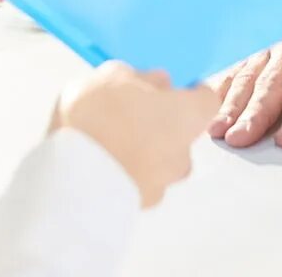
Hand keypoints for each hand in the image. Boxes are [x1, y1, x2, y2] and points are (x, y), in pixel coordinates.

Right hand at [54, 62, 219, 207]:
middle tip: (124, 112)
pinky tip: (100, 164)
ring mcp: (165, 181)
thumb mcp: (111, 77)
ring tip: (106, 140)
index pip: (206, 99)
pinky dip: (127, 172)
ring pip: (160, 159)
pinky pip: (141, 181)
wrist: (75, 180)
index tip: (166, 88)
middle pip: (180, 131)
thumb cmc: (99, 118)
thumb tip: (155, 82)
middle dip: (158, 122)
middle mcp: (184, 151)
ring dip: (141, 149)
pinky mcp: (142, 203)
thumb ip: (139, 78)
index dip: (188, 92)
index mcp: (186, 114)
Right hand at [209, 7, 281, 149]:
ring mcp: (275, 41)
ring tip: (218, 131)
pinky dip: (223, 83)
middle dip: (256, 112)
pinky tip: (210, 104)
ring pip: (251, 74)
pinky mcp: (262, 42)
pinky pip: (239, 62)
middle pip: (275, 81)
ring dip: (233, 103)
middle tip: (239, 140)